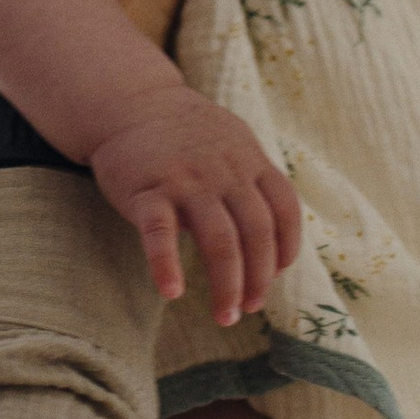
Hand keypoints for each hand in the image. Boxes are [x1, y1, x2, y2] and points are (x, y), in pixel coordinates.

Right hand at [87, 88, 301, 325]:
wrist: (132, 102)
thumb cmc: (186, 135)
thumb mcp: (233, 143)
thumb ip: (256, 182)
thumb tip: (277, 242)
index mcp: (250, 161)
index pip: (285, 210)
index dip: (287, 249)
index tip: (276, 277)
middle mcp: (225, 172)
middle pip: (255, 233)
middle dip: (258, 279)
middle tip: (249, 309)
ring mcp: (187, 180)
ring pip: (219, 240)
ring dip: (226, 285)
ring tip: (225, 316)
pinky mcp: (147, 191)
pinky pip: (159, 233)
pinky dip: (166, 265)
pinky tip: (172, 292)